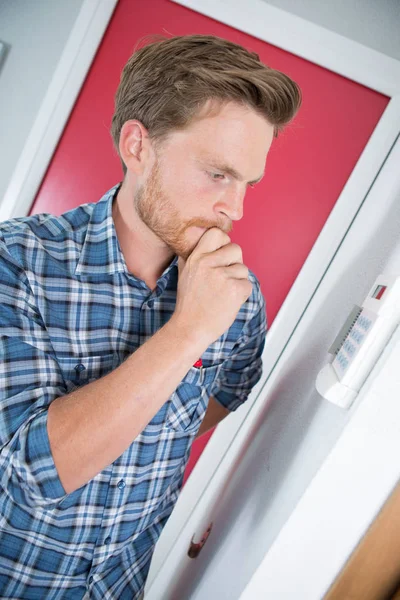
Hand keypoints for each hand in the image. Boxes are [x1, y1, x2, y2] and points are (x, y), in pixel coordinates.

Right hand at [173, 227, 252, 346]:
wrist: (190, 329)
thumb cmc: (189, 303)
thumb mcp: (185, 273)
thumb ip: (194, 255)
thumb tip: (204, 240)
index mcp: (196, 257)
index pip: (217, 233)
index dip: (224, 243)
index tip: (221, 255)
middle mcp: (208, 263)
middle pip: (236, 249)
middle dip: (234, 263)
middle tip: (224, 279)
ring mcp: (222, 276)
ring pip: (244, 269)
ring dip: (238, 281)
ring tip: (223, 294)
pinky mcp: (235, 290)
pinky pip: (248, 285)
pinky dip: (242, 294)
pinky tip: (228, 302)